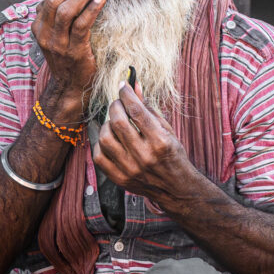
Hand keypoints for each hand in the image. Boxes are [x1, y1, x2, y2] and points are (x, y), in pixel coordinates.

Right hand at [31, 0, 106, 107]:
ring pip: (66, 11)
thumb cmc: (69, 55)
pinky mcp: (73, 51)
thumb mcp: (58, 34)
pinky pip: (81, 25)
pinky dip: (92, 9)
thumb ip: (62, 14)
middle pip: (55, 0)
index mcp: (39, 26)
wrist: (70, 86)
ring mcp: (57, 43)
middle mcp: (44, 33)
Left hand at [92, 82, 193, 202]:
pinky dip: (101, 143)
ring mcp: (130, 169)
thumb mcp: (166, 129)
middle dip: (115, 106)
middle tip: (119, 104)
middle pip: (118, 122)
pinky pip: (99, 156)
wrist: (174, 187)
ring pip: (105, 138)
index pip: (136, 111)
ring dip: (107, 124)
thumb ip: (148, 108)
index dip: (127, 94)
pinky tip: (111, 139)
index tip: (123, 86)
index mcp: (160, 141)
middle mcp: (144, 156)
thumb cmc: (172, 154)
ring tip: (115, 123)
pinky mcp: (119, 178)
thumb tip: (134, 86)